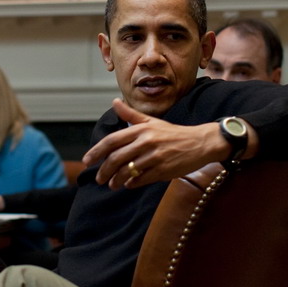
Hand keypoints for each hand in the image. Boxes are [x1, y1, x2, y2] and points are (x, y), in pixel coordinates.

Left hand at [82, 99, 233, 189]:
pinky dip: (131, 183)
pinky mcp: (163, 169)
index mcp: (141, 129)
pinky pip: (141, 179)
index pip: (112, 141)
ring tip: (112, 184)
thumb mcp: (152, 121)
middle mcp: (146, 141)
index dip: (97, 152)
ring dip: (116, 180)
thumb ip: (131, 115)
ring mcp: (154, 156)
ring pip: (127, 171)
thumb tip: (115, 102)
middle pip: (116, 158)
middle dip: (104, 170)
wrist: (200, 143)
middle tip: (98, 178)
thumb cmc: (174, 133)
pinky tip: (128, 184)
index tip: (87, 161)